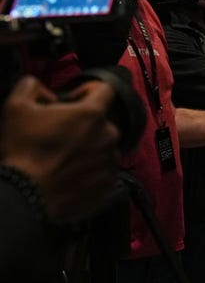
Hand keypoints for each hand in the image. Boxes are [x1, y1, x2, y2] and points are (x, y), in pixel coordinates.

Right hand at [0, 76, 120, 222]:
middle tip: (59, 133)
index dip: (88, 89)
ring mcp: (111, 159)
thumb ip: (31, 86)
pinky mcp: (109, 180)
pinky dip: (91, 166)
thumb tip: (45, 92)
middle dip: (83, 122)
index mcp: (92, 114)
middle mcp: (109, 134)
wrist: (27, 196)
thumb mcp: (16, 107)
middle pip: (101, 120)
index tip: (73, 99)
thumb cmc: (23, 151)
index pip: (106, 89)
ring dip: (88, 145)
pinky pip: (103, 166)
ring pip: (103, 144)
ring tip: (63, 156)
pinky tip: (70, 171)